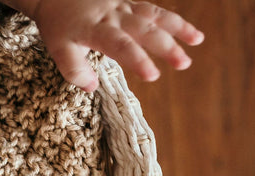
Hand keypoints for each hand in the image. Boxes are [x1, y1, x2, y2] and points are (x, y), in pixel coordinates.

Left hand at [13, 0, 204, 90]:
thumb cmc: (58, 25)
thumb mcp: (57, 49)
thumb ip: (73, 69)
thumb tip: (92, 87)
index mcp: (96, 29)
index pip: (121, 46)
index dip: (138, 60)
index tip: (153, 75)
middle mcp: (114, 16)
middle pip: (145, 30)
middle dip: (166, 46)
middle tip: (183, 64)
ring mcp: (124, 6)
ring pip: (154, 15)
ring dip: (178, 27)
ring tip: (197, 41)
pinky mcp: (128, 2)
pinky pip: (152, 8)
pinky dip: (170, 18)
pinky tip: (186, 29)